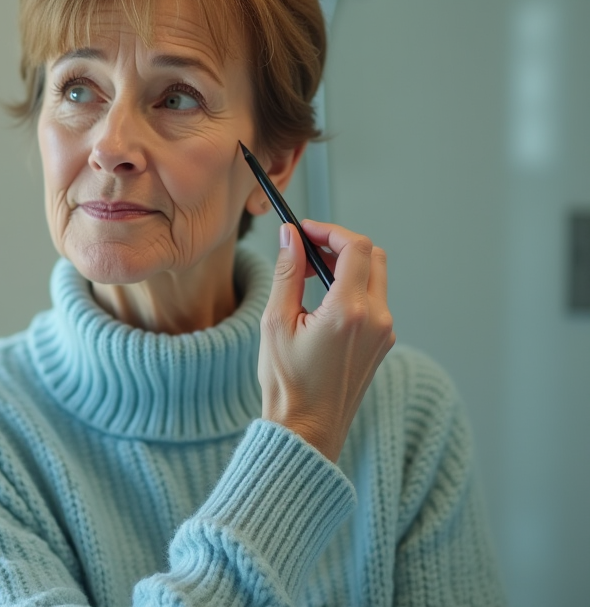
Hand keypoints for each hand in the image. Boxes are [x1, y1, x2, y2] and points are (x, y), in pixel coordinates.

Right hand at [258, 220, 394, 461]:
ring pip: (375, 278)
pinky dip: (352, 289)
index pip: (355, 247)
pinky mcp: (382, 344)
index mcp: (349, 311)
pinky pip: (374, 302)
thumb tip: (290, 237)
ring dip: (346, 267)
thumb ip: (287, 272)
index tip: (303, 230)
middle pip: (373, 256)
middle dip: (341, 244)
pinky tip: (321, 302)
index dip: (328, 230)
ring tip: (309, 276)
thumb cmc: (287, 383)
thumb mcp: (276, 321)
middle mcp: (376, 319)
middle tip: (307, 247)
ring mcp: (384, 333)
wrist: (307, 430)